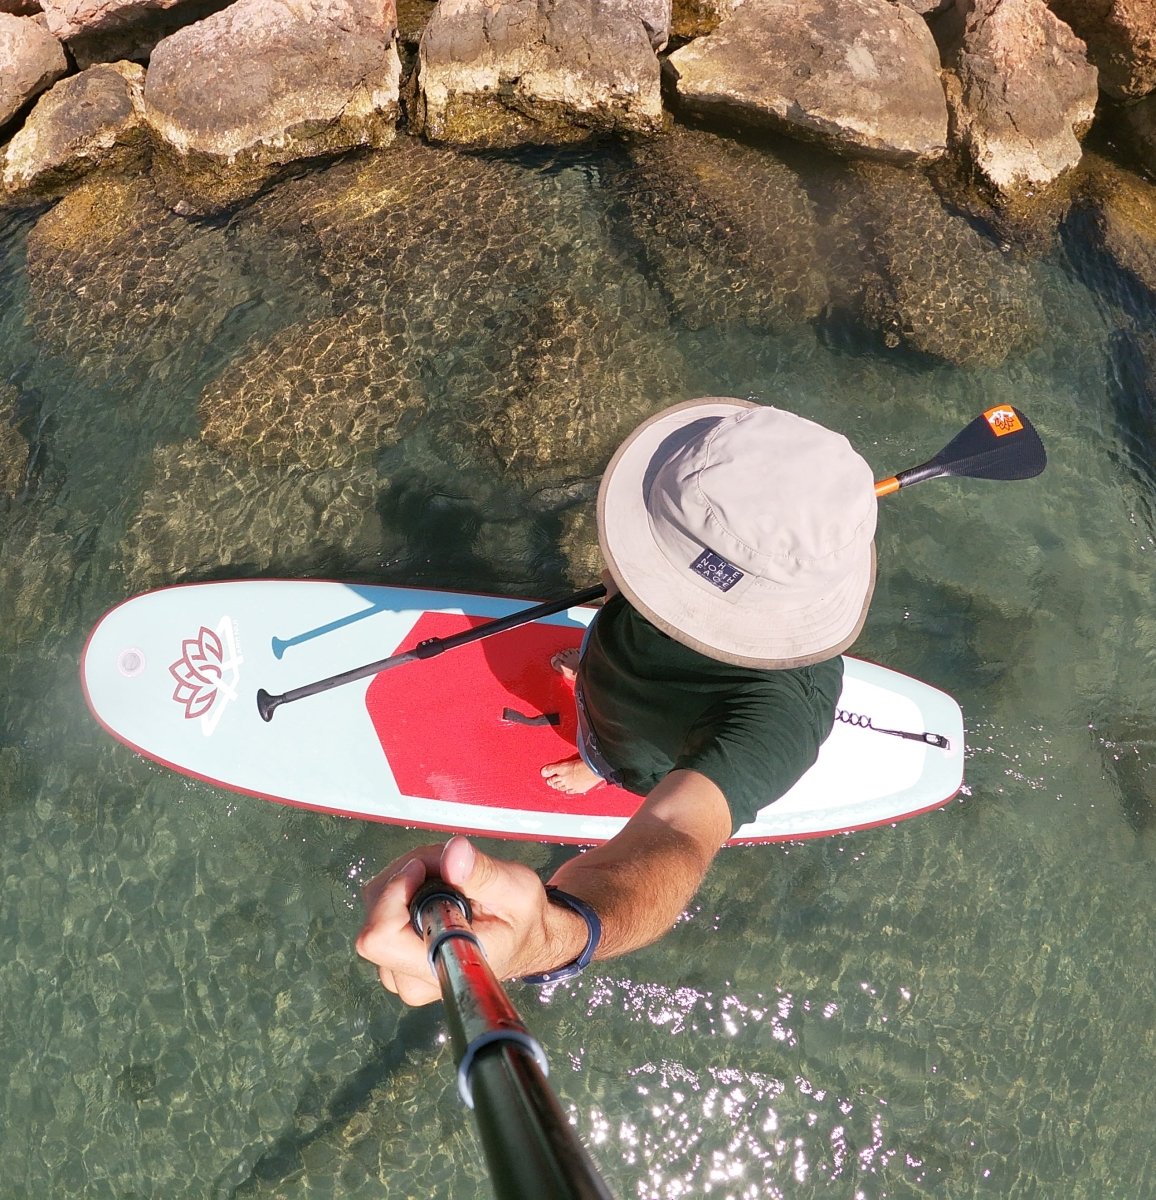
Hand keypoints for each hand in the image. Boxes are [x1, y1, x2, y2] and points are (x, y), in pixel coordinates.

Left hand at [355, 836, 566, 1005]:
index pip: (379, 939)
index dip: (394, 894)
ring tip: (448, 876)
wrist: (525, 939)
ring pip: (375, 906)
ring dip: (405, 878)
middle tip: (447, 867)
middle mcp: (410, 978)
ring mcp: (398, 970)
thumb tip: (451, 854)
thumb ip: (483, 875)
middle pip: (375, 915)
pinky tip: (435, 887)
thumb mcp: (517, 891)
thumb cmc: (523, 920)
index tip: (424, 868)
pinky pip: (380, 909)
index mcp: (440, 967)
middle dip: (406, 877)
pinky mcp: (393, 957)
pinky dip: (403, 887)